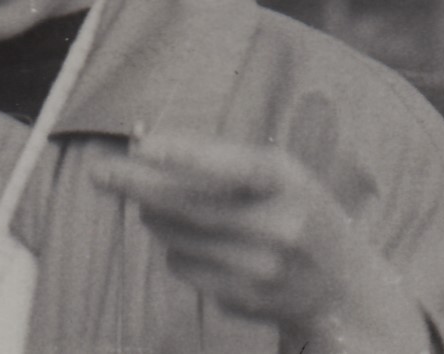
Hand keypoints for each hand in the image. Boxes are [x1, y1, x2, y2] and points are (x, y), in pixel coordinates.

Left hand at [91, 133, 430, 352]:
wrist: (344, 289)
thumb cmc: (296, 210)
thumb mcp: (276, 173)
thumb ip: (217, 158)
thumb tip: (143, 147)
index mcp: (287, 183)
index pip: (234, 165)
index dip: (186, 155)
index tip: (143, 145)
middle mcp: (278, 226)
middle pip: (188, 205)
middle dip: (136, 185)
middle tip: (98, 172)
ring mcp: (260, 269)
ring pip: (176, 237)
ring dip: (155, 217)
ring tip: (161, 206)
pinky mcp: (243, 298)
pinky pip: (183, 266)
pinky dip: (178, 250)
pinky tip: (202, 244)